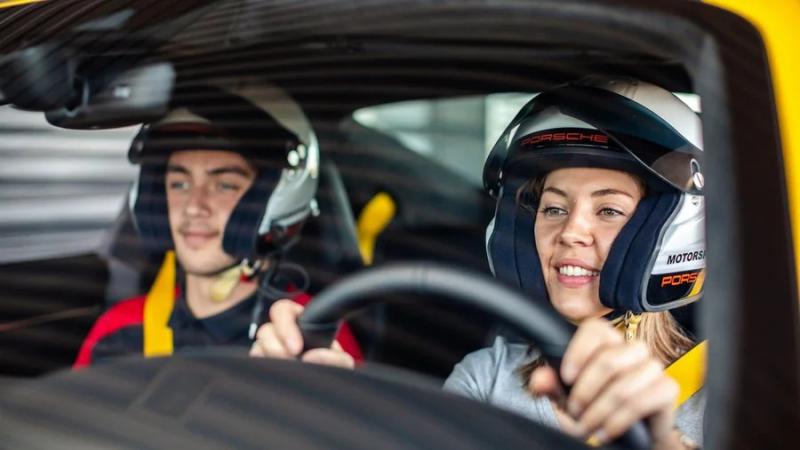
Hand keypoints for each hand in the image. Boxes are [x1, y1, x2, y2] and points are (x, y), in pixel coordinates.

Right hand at [249, 299, 354, 368]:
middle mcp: (280, 334)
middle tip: (289, 359)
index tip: (296, 348)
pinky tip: (276, 378)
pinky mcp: (261, 367)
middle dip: (275, 346)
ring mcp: (268, 351)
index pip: (281, 310)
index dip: (285, 326)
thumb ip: (336, 358)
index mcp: (299, 323)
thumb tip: (312, 356)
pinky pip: (253, 365)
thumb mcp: (340, 361)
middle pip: (265, 330)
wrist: (324, 392)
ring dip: (269, 359)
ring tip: (284, 372)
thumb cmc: (330, 369)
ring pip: (256, 348)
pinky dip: (262, 370)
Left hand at [529, 318, 683, 448]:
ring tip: (588, 427)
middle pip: (608, 360)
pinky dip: (616, 421)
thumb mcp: (568, 400)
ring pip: (622, 386)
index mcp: (608, 342)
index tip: (566, 378)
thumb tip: (540, 378)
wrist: (631, 437)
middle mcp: (633, 349)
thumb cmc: (598, 410)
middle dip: (585, 392)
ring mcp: (653, 367)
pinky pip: (638, 402)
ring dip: (599, 412)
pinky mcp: (668, 388)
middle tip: (575, 412)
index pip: (595, 329)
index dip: (578, 352)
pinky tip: (605, 431)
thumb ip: (552, 387)